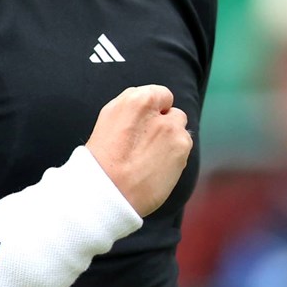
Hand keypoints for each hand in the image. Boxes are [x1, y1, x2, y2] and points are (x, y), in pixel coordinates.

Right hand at [85, 85, 190, 216]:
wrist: (108, 192)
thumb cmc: (102, 160)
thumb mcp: (109, 120)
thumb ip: (133, 109)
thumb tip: (151, 108)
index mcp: (135, 100)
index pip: (161, 94)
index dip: (154, 111)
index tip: (145, 124)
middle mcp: (157, 112)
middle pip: (173, 113)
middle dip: (165, 125)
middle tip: (147, 145)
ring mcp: (172, 130)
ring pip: (181, 131)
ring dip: (172, 141)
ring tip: (151, 160)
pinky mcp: (181, 149)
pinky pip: (184, 149)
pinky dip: (175, 158)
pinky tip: (158, 169)